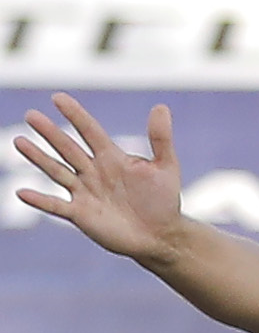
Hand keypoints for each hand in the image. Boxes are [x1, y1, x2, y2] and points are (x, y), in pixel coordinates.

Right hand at [7, 91, 185, 261]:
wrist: (159, 235)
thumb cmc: (163, 200)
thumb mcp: (166, 166)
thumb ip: (160, 138)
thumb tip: (160, 106)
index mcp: (112, 158)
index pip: (90, 131)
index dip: (75, 115)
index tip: (58, 97)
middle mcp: (94, 172)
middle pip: (68, 148)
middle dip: (50, 132)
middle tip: (31, 115)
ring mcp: (84, 192)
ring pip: (57, 171)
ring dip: (38, 157)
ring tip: (19, 141)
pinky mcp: (80, 214)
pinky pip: (55, 205)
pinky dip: (40, 200)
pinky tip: (22, 192)